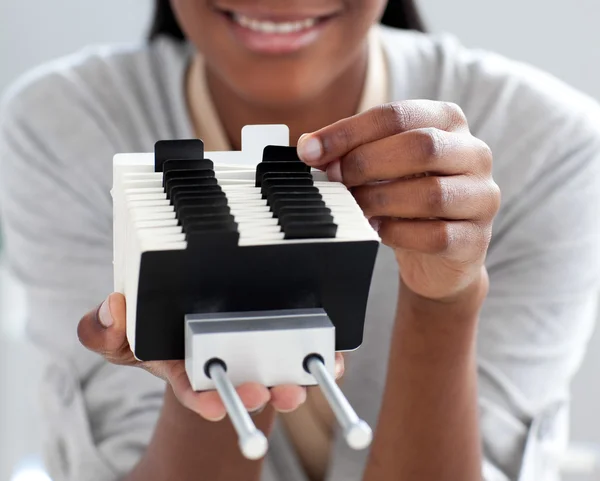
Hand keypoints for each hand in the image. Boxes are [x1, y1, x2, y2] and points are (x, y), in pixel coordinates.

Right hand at [78, 293, 344, 420]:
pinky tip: (334, 358)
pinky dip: (325, 357)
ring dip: (293, 382)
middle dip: (253, 395)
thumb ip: (105, 328)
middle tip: (262, 394)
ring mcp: (258, 353)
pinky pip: (310, 351)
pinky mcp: (286, 340)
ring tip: (298, 386)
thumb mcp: (126, 329)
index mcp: (187, 369)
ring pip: (280, 373)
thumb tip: (113, 308)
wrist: (200, 319)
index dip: (203, 400)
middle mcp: (227, 365)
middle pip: (243, 385)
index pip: (195, 391)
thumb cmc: (163, 327)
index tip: (212, 406)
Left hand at [297, 100, 500, 300]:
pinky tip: (379, 231)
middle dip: (367, 163)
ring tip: (356, 208)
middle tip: (336, 180)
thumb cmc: (407, 200)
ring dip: (380, 201)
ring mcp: (481, 196)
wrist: (439, 254)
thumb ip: (353, 152)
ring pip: (430, 194)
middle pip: (422, 146)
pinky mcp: (475, 238)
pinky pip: (436, 235)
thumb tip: (310, 147)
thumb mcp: (382, 167)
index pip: (397, 115)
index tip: (311, 151)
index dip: (349, 132)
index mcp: (448, 121)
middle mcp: (474, 153)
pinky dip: (398, 234)